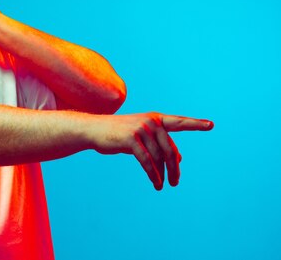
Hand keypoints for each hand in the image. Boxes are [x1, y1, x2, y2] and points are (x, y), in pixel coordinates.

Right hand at [88, 112, 213, 189]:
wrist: (93, 130)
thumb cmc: (118, 135)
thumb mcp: (141, 137)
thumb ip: (159, 144)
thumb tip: (179, 159)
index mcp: (155, 119)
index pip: (179, 122)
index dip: (195, 124)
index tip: (211, 125)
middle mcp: (150, 122)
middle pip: (170, 149)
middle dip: (174, 168)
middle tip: (175, 182)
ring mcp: (141, 129)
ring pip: (158, 157)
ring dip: (161, 174)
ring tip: (162, 185)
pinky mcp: (131, 139)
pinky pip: (147, 161)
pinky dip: (152, 174)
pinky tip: (155, 182)